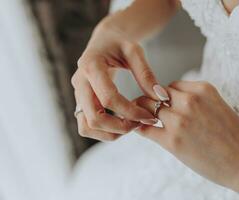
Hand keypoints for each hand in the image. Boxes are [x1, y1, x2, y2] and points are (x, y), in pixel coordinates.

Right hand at [71, 22, 168, 140]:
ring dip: (110, 133)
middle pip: (94, 118)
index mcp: (91, 66)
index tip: (149, 116)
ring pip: (87, 127)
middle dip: (120, 127)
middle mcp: (79, 82)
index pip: (109, 98)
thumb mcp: (135, 51)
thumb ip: (146, 74)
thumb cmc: (119, 43)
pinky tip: (121, 123)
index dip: (131, 111)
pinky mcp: (80, 102)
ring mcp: (77, 94)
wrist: (104, 40)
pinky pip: (86, 126)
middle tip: (140, 123)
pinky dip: (104, 131)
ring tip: (131, 125)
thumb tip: (160, 98)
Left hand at [134, 81, 238, 198]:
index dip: (166, 96)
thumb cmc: (235, 138)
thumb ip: (195, 101)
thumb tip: (170, 103)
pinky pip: (145, 128)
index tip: (166, 105)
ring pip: (147, 107)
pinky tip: (141, 129)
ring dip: (144, 113)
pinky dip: (141, 127)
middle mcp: (190, 100)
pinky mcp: (173, 141)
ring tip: (145, 120)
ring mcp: (180, 120)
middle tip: (150, 112)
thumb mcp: (217, 107)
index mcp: (203, 89)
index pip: (172, 86)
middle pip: (156, 93)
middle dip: (152, 102)